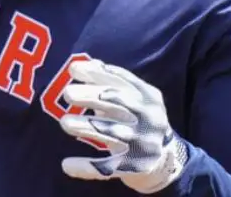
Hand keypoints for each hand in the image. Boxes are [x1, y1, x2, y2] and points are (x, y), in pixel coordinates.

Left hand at [58, 59, 188, 193]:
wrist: (165, 158)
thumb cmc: (140, 119)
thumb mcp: (136, 98)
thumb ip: (113, 82)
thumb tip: (86, 64)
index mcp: (148, 96)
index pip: (120, 80)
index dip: (96, 73)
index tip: (73, 69)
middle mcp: (147, 117)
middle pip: (116, 102)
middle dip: (91, 95)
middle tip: (68, 93)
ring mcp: (141, 142)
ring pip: (110, 132)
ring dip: (85, 126)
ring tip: (64, 122)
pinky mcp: (133, 166)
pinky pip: (106, 167)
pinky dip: (86, 167)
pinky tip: (67, 165)